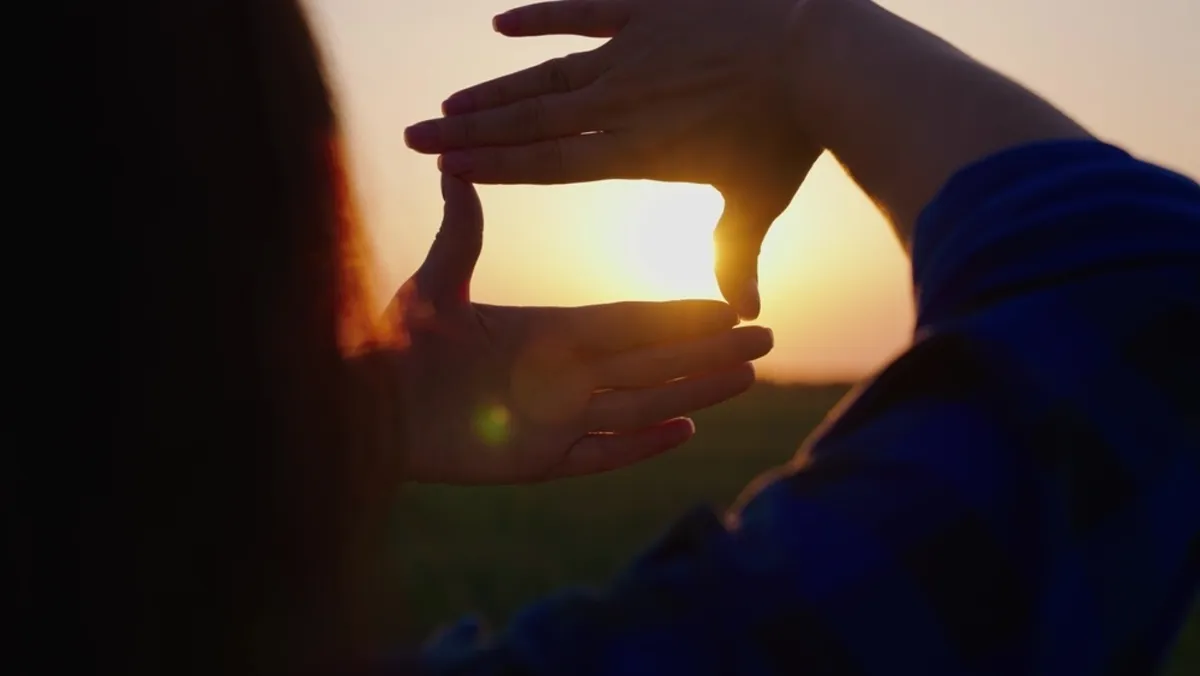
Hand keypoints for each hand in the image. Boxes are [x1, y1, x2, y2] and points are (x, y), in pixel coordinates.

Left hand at [384, 175, 772, 484]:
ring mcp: (556, 419)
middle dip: (708, 352)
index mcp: (549, 332)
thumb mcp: (435, 283)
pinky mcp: (539, 461)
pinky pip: (602, 453)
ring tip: (746, 378)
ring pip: (642, 405)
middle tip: (765, 341)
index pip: (632, 321)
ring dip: (694, 391)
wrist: (366, 405)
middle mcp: (564, 375)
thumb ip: (460, 232)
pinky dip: (642, 445)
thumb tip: (454, 169)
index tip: (727, 305)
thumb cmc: (394, 343)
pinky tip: (686, 430)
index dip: (680, 315)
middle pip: (653, 363)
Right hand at [404, 0, 821, 318]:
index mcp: (638, 152)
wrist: (820, 57)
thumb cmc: (789, 137)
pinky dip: (541, 16)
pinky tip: (500, 24)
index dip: (496, 168)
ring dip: (493, 89)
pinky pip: (582, 8)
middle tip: (416, 137)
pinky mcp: (649, 8)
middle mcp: (621, 104)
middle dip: (468, 133)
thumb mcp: (757, 201)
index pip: (549, 164)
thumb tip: (744, 314)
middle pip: (528, 122)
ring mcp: (632, 52)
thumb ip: (737, 255)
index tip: (448, 172)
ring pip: (544, 73)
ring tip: (448, 104)